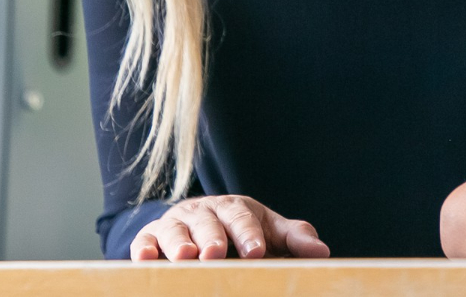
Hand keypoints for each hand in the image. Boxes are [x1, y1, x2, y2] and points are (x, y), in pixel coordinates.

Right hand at [130, 194, 330, 260]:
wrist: (201, 225)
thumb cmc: (243, 232)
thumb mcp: (269, 230)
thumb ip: (294, 239)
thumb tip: (323, 252)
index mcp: (236, 207)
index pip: (244, 218)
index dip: (249, 235)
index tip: (256, 253)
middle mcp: (204, 211)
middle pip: (209, 222)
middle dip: (213, 237)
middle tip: (216, 254)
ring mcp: (176, 223)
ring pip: (176, 230)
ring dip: (178, 243)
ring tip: (184, 257)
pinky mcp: (151, 236)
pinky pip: (144, 240)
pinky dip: (143, 248)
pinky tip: (145, 258)